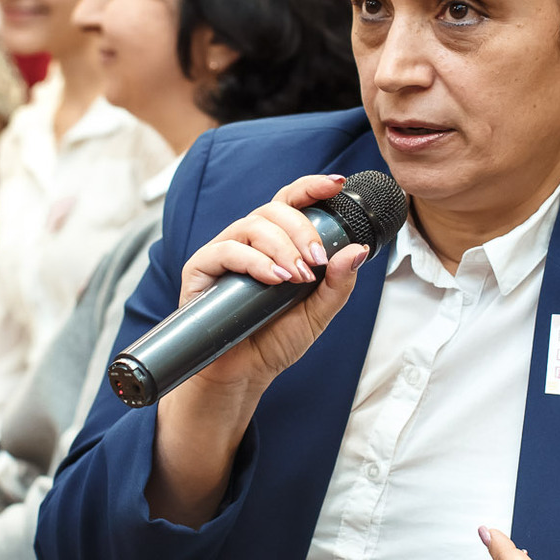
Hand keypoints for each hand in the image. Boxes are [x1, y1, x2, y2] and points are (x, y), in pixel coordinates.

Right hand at [145, 174, 371, 527]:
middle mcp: (249, 241)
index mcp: (277, 243)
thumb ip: (339, 283)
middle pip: (274, 210)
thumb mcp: (318, 313)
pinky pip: (226, 250)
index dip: (313, 187)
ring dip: (282, 247)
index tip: (338, 184)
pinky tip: (274, 279)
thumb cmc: (274, 340)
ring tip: (298, 278)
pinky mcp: (201, 270)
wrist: (242, 374)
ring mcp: (224, 252)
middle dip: (302, 230)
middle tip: (318, 262)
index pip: (292, 202)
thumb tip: (357, 248)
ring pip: (252, 226)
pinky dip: (254, 261)